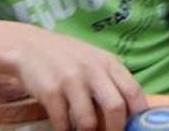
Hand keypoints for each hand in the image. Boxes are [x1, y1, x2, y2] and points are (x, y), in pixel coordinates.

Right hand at [0, 19, 146, 130]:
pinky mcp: (50, 91)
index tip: (136, 127)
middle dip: (116, 129)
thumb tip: (131, 109)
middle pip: (115, 107)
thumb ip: (112, 80)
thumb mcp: (96, 61)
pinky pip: (63, 122)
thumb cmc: (69, 57)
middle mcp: (93, 70)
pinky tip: (65, 128)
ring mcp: (71, 80)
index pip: (133, 91)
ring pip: (88, 120)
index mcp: (109, 63)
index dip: (138, 114)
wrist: (30, 46)